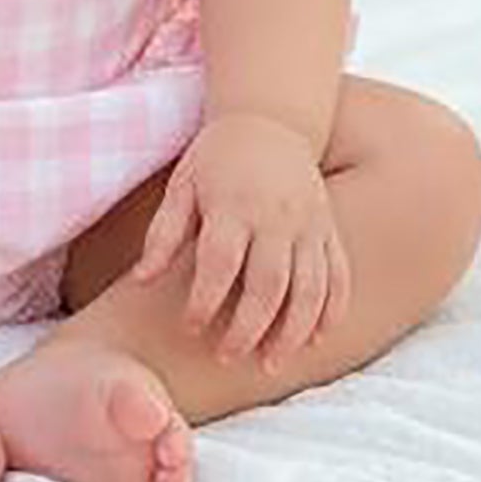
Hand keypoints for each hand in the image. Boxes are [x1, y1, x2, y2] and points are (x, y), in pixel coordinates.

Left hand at [128, 109, 351, 369]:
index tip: (191, 328)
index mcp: (233, 205)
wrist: (271, 119)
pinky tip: (315, 340)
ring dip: (293, 331)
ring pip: (310, 289)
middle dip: (248, 328)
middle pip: (268, 284)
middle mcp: (276, 217)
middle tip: (226, 358)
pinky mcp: (329, 229)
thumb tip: (141, 281)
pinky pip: (339, 276)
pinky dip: (331, 312)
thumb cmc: (216, 158)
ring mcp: (309, 225)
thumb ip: (164, 234)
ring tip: (270, 363)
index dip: (205, 301)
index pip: (220, 263)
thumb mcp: (182, 186)